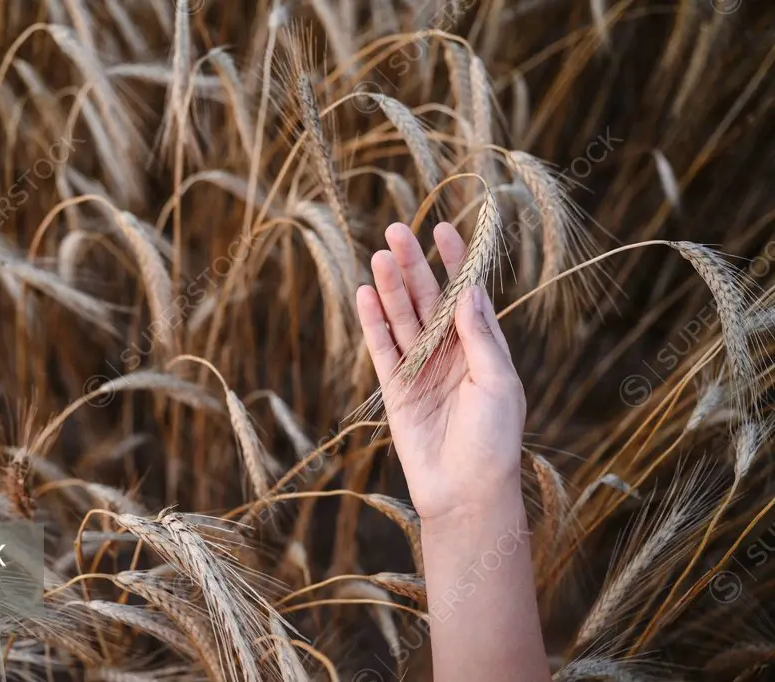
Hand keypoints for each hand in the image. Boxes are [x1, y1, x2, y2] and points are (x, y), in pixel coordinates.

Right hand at [355, 222, 526, 521]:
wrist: (467, 493)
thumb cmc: (495, 439)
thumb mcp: (498, 382)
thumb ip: (479, 336)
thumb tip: (467, 290)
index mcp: (481, 347)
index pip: (465, 294)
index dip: (455, 262)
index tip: (442, 228)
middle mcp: (449, 352)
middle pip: (427, 299)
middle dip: (414, 265)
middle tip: (396, 231)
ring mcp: (420, 369)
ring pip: (402, 319)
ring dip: (391, 288)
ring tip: (379, 255)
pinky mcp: (396, 389)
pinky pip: (382, 349)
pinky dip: (373, 323)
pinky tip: (365, 294)